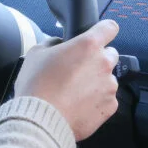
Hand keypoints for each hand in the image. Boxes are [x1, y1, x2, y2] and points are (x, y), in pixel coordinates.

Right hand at [14, 18, 121, 141]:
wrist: (40, 120)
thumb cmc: (36, 86)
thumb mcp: (36, 53)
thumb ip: (53, 43)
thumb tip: (59, 45)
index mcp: (88, 45)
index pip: (110, 28)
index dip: (103, 31)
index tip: (98, 36)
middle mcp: (104, 64)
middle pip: (110, 55)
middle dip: (97, 60)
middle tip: (78, 70)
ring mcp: (109, 86)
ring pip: (108, 79)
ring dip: (96, 82)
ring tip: (75, 93)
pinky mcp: (110, 107)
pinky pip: (107, 99)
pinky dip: (96, 101)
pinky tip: (78, 105)